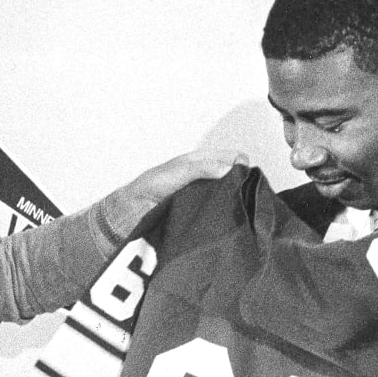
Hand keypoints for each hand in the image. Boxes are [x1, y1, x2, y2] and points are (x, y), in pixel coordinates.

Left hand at [127, 149, 248, 205]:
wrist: (135, 209)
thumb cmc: (153, 185)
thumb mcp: (181, 170)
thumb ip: (204, 168)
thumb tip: (230, 169)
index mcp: (203, 162)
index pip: (232, 158)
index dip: (241, 164)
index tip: (242, 174)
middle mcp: (207, 178)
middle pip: (234, 178)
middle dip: (239, 183)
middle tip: (240, 192)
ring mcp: (205, 196)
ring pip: (227, 196)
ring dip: (230, 200)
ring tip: (233, 206)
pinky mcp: (201, 214)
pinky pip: (218, 213)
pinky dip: (221, 214)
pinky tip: (223, 218)